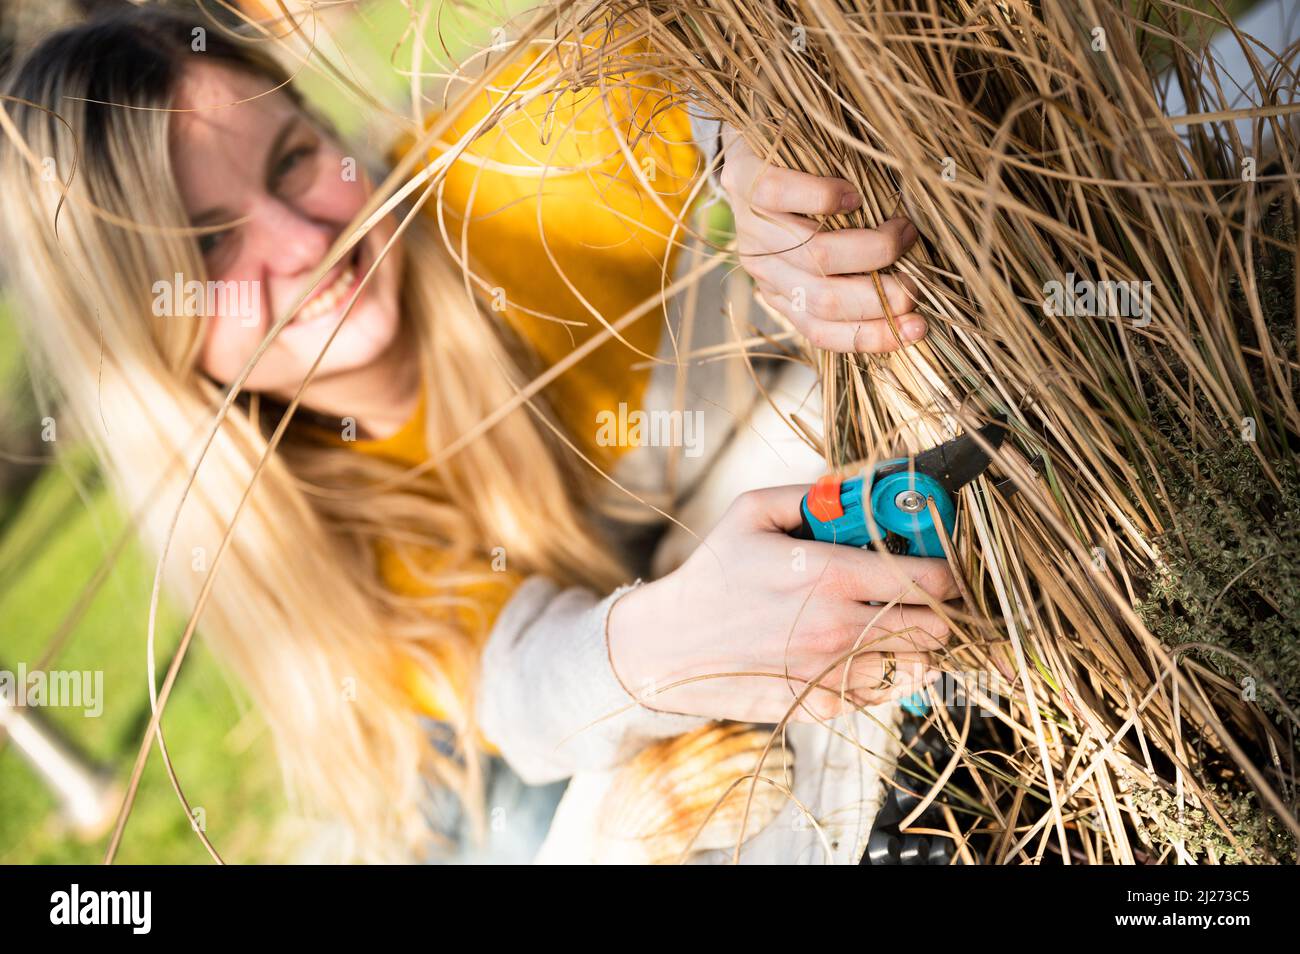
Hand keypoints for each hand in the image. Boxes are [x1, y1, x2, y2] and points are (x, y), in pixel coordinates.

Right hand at [607, 484, 955, 723]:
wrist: (669, 647)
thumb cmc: (712, 575)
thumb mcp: (750, 513)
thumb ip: (810, 494)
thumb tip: (859, 485)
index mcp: (830, 576)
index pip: (931, 581)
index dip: (948, 573)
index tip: (943, 568)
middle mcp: (840, 629)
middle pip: (936, 627)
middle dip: (938, 609)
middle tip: (921, 597)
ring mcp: (833, 674)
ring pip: (918, 666)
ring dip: (916, 645)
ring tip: (894, 626)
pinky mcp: (822, 706)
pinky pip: (884, 694)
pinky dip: (887, 674)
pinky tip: (865, 653)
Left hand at [718, 124, 925, 352]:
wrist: (753, 138)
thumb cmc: (811, 195)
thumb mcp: (833, 240)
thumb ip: (859, 269)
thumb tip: (915, 296)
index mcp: (783, 291)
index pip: (821, 330)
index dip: (872, 336)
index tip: (920, 326)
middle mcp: (764, 267)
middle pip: (822, 299)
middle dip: (880, 297)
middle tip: (917, 281)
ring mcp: (750, 226)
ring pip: (812, 255)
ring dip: (869, 248)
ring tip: (902, 231)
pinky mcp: (743, 181)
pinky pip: (779, 195)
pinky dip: (823, 197)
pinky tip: (852, 195)